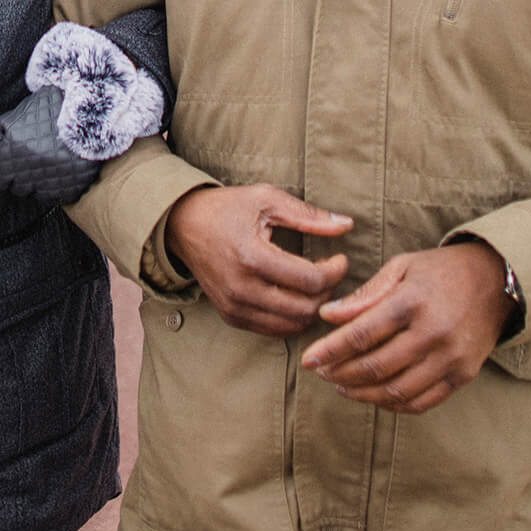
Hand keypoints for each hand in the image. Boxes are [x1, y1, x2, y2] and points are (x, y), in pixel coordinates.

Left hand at [0, 88, 101, 206]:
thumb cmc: (44, 112)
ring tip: (47, 159)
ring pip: (35, 195)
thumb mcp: (9, 123)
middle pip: (14, 189)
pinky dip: (56, 186)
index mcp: (13, 150)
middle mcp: (31, 167)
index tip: (6, 166)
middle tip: (31, 156)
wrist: (88, 107)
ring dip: (37, 182)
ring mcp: (55, 178)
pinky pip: (56, 197)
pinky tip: (60, 166)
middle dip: (19, 176)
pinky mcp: (73, 186)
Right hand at [162, 185, 351, 335]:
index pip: (309, 280)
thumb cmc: (228, 208)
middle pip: (305, 309)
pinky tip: (296, 295)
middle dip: (327, 293)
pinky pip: (274, 330)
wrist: (184, 225)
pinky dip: (292, 318)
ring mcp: (234, 307)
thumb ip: (308, 216)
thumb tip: (347, 225)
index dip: (335, 272)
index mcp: (251, 256)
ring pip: (292, 325)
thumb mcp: (267, 200)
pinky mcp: (231, 317)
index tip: (340, 258)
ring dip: (312, 308)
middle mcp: (241, 288)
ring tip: (314, 284)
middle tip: (329, 272)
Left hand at [299, 242, 512, 413]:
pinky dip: (392, 405)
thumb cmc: (441, 271)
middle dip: (341, 374)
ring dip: (362, 394)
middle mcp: (433, 333)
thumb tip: (327, 316)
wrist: (498, 281)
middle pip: (375, 367)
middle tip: (323, 373)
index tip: (308, 360)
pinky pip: (421, 402)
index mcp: (413, 301)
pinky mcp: (463, 376)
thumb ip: (365, 294)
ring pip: (396, 391)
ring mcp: (451, 358)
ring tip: (342, 386)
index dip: (330, 350)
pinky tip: (375, 396)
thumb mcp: (402, 268)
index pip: (361, 334)